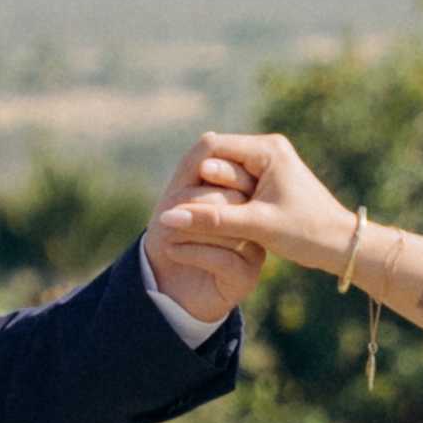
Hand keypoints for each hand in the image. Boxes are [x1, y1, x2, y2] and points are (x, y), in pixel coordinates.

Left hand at [142, 142, 263, 328]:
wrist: (170, 286)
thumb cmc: (174, 235)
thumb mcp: (179, 195)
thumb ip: (194, 165)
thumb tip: (211, 137)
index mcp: (245, 196)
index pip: (236, 173)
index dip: (209, 175)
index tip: (176, 192)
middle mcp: (257, 221)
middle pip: (234, 199)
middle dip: (195, 203)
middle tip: (165, 214)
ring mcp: (255, 249)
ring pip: (229, 228)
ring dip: (190, 227)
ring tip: (165, 230)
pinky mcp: (247, 276)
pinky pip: (222, 258)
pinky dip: (192, 251)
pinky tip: (173, 251)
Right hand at [173, 129, 358, 281]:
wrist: (342, 246)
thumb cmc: (306, 233)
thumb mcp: (255, 227)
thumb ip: (211, 220)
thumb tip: (166, 218)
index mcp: (267, 149)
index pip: (212, 149)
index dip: (192, 175)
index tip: (177, 201)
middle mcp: (268, 148)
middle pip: (217, 159)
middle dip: (202, 187)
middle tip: (185, 214)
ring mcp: (270, 163)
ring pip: (225, 174)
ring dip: (213, 196)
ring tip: (199, 220)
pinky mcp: (270, 179)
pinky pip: (236, 185)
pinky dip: (226, 201)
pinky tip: (217, 221)